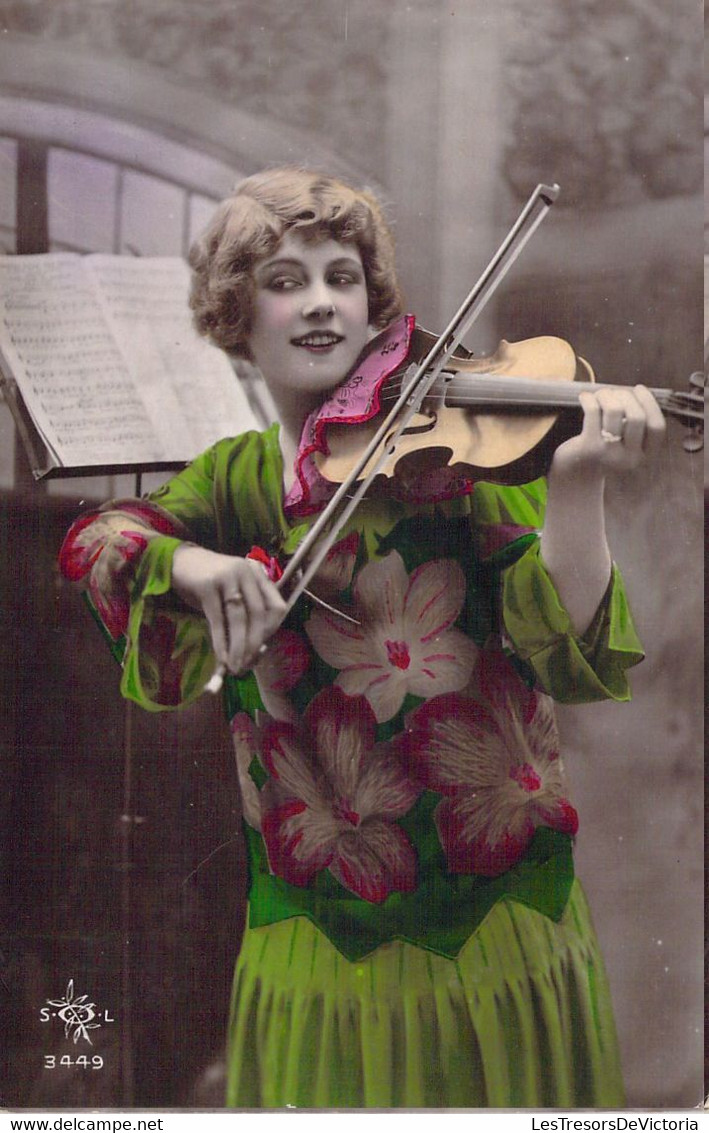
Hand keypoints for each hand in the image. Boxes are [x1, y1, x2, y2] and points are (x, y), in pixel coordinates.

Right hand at [171, 544, 286, 674]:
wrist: (177, 561)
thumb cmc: (208, 583)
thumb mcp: (231, 593)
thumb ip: (244, 614)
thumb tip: (253, 652)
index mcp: (258, 575)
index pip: (276, 607)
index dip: (271, 631)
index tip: (260, 648)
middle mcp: (246, 573)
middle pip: (258, 614)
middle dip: (254, 644)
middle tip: (246, 665)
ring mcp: (227, 576)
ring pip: (239, 617)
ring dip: (238, 646)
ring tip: (234, 667)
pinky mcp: (207, 584)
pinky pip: (217, 619)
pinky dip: (220, 641)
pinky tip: (221, 657)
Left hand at [550, 384, 665, 479]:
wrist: (574, 474)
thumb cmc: (602, 449)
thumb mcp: (623, 442)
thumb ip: (634, 422)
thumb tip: (637, 391)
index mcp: (644, 456)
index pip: (657, 427)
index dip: (650, 403)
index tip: (638, 388)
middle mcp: (630, 458)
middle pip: (637, 416)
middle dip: (626, 396)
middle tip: (612, 393)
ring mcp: (610, 454)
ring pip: (615, 410)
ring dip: (607, 395)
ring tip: (599, 395)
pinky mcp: (589, 447)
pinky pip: (593, 412)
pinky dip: (589, 399)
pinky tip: (584, 397)